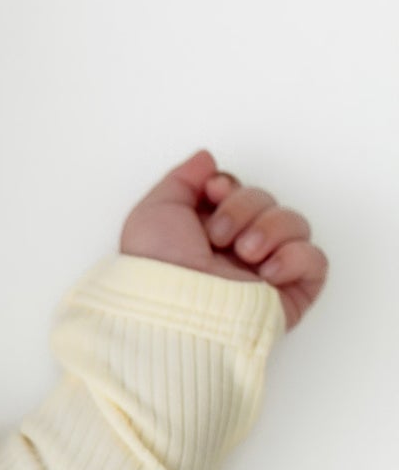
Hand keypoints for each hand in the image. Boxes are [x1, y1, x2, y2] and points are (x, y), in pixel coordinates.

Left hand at [119, 148, 327, 332]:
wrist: (172, 309)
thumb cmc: (155, 268)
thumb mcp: (155, 211)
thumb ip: (182, 179)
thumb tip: (206, 160)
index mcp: (208, 231)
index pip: (238, 190)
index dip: (231, 186)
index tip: (214, 191)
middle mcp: (238, 249)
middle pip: (266, 201)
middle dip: (244, 207)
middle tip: (218, 235)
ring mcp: (265, 271)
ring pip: (294, 223)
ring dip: (270, 228)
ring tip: (244, 253)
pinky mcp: (289, 293)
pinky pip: (315, 260)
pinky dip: (295, 257)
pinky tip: (267, 271)